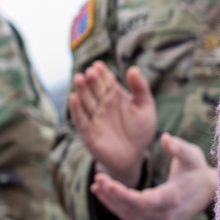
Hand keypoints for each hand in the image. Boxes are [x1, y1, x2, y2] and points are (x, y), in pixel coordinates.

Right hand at [70, 61, 156, 187]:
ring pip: (86, 101)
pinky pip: (81, 120)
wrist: (135, 155)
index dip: (103, 73)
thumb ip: (140, 88)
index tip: (98, 65)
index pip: (107, 81)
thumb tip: (133, 68)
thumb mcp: (145, 106)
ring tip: (79, 78)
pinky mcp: (88, 132)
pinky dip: (77, 110)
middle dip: (92, 80)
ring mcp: (94, 118)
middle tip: (90, 71)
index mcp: (115, 96)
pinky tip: (74, 98)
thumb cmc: (141, 129)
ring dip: (82, 90)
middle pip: (95, 89)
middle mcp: (102, 104)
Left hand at [90, 133, 215, 219]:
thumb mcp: (193, 155)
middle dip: (111, 195)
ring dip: (111, 203)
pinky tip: (106, 195)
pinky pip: (132, 218)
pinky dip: (118, 208)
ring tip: (96, 186)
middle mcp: (165, 216)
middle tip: (98, 179)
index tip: (104, 181)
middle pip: (130, 210)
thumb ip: (178, 147)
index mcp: (172, 199)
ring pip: (128, 217)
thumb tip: (164, 137)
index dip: (120, 194)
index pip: (140, 201)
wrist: (209, 193)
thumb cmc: (198, 170)